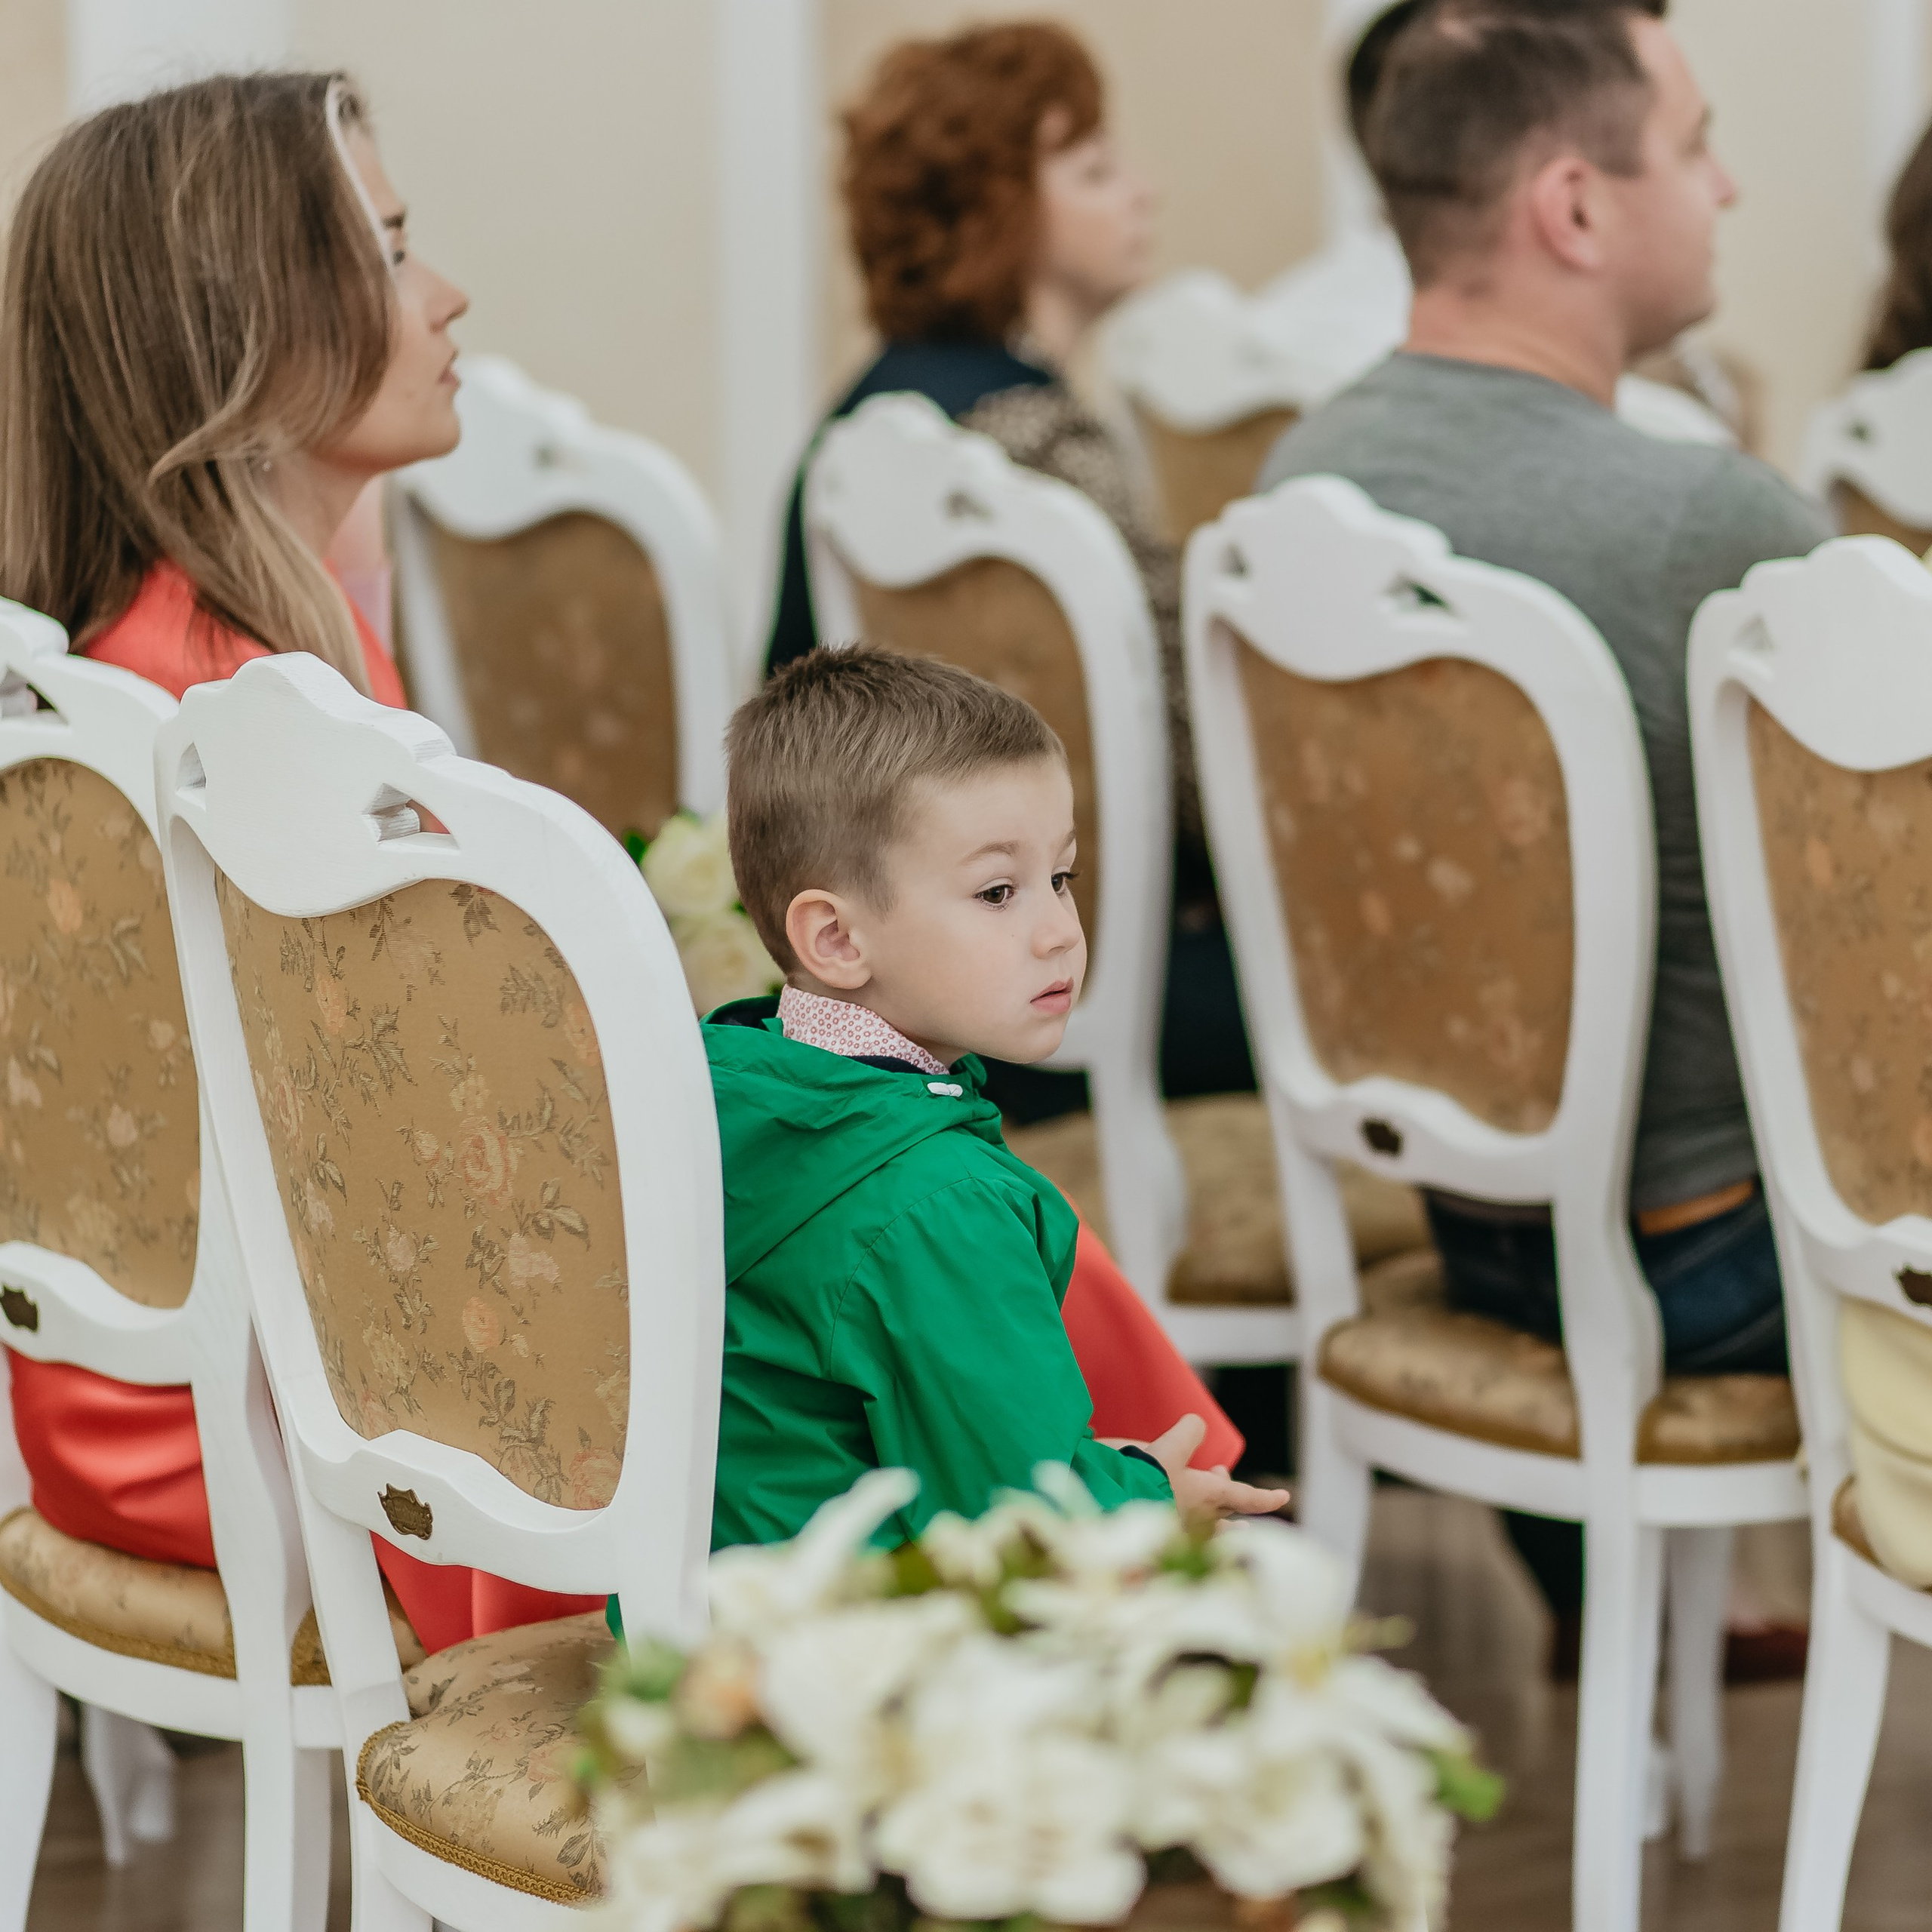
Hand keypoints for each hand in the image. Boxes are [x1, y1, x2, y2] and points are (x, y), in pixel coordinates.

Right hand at [1110, 1413, 1291, 1520]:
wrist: (1108, 1506)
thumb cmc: (1144, 1478)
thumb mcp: (1170, 1445)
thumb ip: (1190, 1432)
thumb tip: (1197, 1425)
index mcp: (1208, 1495)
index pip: (1247, 1498)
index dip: (1267, 1497)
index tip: (1284, 1497)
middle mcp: (1199, 1518)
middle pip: (1225, 1512)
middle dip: (1229, 1498)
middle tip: (1222, 1474)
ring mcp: (1179, 1531)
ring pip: (1207, 1527)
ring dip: (1216, 1518)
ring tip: (1226, 1523)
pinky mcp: (1157, 1537)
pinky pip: (1181, 1532)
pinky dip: (1185, 1523)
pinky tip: (1177, 1520)